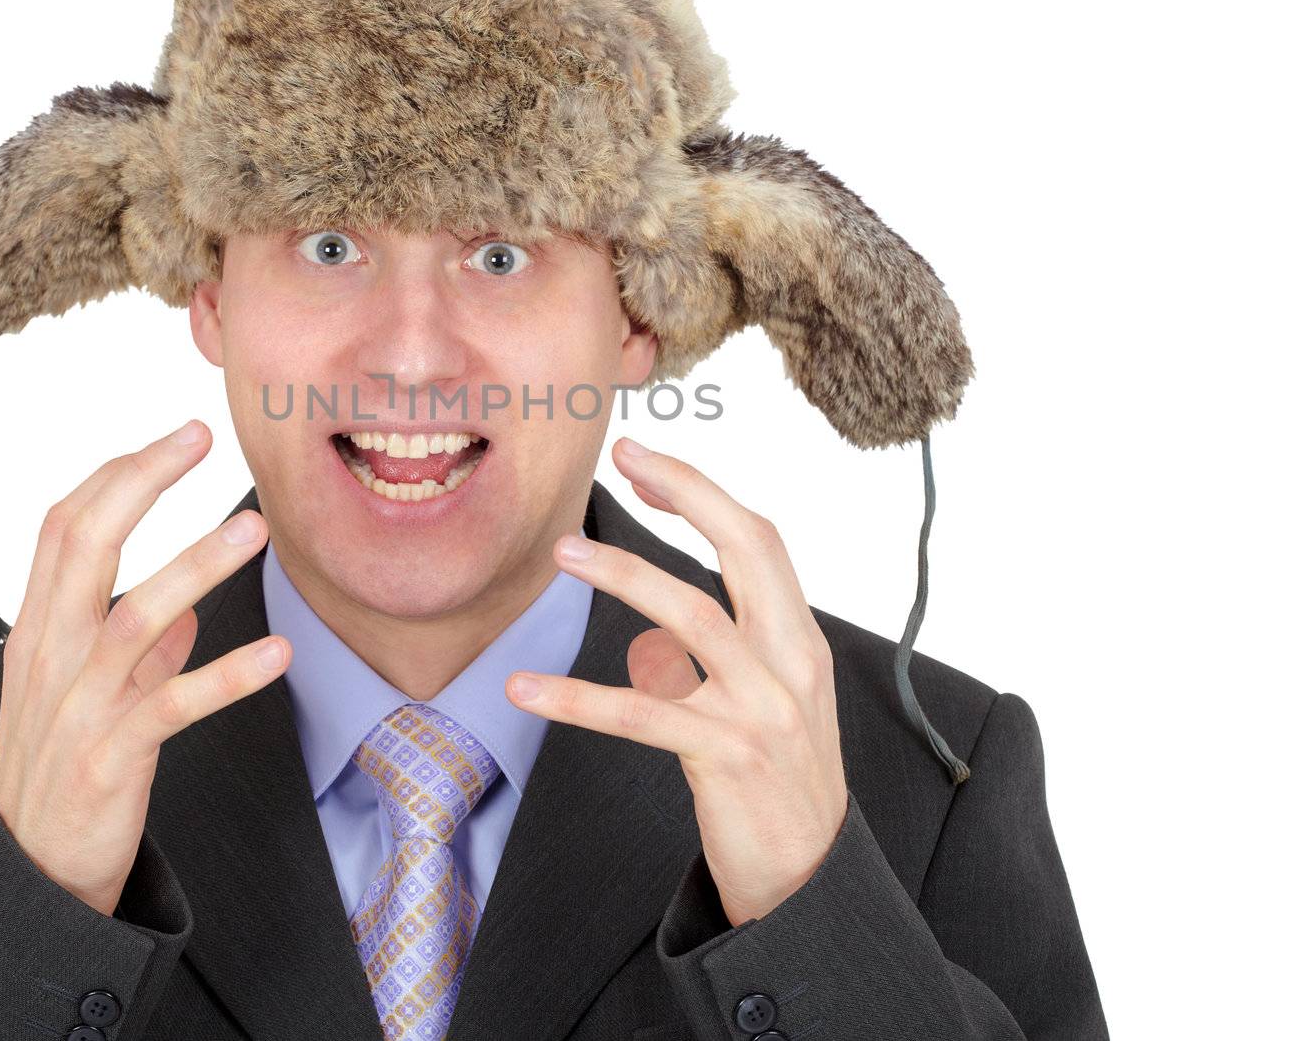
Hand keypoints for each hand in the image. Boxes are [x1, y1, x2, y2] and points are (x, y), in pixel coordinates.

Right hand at [0, 419, 285, 917]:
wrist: (31, 871)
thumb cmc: (63, 765)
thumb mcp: (84, 691)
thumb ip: (134, 648)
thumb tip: (183, 611)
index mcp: (40, 628)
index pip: (65, 526)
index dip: (118, 474)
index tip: (175, 436)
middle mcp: (51, 654)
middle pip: (86, 545)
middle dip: (142, 483)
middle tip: (199, 437)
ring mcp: (78, 705)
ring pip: (135, 618)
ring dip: (197, 567)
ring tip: (255, 528)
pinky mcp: (110, 757)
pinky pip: (172, 707)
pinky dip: (227, 677)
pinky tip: (279, 656)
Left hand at [506, 436, 847, 925]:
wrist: (812, 882)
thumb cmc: (778, 787)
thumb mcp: (756, 711)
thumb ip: (704, 668)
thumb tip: (643, 644)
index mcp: (799, 642)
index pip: (759, 542)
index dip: (703, 493)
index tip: (648, 461)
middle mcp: (790, 663)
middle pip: (744, 549)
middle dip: (687, 492)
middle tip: (626, 455)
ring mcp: (762, 707)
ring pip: (689, 617)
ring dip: (622, 575)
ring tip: (563, 552)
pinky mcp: (726, 756)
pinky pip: (640, 713)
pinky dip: (576, 698)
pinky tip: (525, 688)